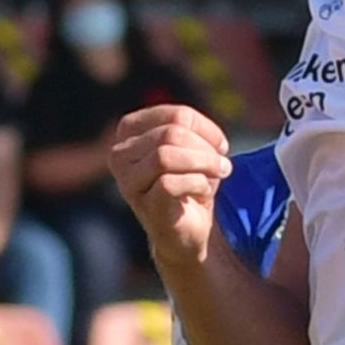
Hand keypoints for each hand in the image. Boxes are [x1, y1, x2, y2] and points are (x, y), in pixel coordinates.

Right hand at [108, 105, 232, 269]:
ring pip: (165, 155)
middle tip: (223, 164)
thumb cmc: (189, 181)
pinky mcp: (143, 204)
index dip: (206, 128)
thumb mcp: (192, 147)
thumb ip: (192, 131)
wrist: (187, 229)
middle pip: (172, 134)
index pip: (176, 115)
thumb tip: (212, 137)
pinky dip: (197, 184)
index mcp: (131, 131)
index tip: (220, 145)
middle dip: (206, 148)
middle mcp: (120, 154)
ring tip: (219, 174)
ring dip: (204, 163)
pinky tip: (203, 192)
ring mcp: (128, 181)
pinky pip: (169, 183)